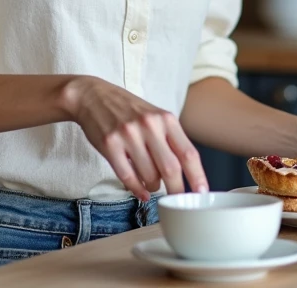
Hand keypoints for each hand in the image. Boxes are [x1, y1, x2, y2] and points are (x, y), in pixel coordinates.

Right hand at [64, 76, 207, 200]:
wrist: (94, 96)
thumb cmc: (128, 110)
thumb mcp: (155, 116)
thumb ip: (170, 139)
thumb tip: (186, 172)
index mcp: (166, 119)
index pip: (188, 152)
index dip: (197, 176)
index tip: (202, 192)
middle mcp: (149, 126)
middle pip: (171, 168)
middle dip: (177, 190)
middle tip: (178, 200)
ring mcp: (129, 135)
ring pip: (149, 175)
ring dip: (153, 187)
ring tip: (152, 185)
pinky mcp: (110, 144)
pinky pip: (127, 175)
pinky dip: (136, 189)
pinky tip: (141, 192)